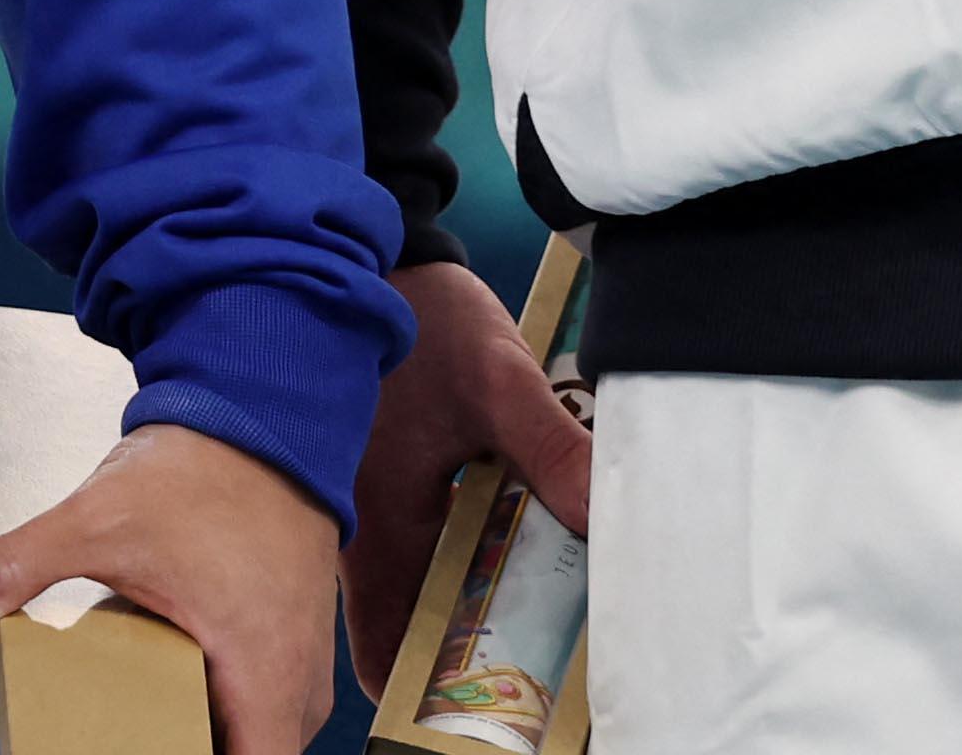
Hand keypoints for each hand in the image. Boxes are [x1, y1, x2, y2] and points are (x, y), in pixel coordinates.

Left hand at [0, 418, 342, 754]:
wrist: (256, 410)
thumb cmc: (200, 470)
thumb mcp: (97, 520)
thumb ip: (17, 571)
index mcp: (264, 670)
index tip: (149, 746)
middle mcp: (298, 676)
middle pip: (251, 752)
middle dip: (190, 747)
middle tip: (129, 729)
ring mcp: (304, 656)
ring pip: (261, 729)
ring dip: (211, 730)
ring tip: (145, 715)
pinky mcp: (296, 633)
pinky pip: (269, 697)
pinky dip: (227, 701)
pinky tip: (174, 679)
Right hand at [343, 260, 592, 689]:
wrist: (380, 253)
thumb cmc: (423, 321)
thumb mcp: (498, 382)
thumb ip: (553, 450)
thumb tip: (606, 518)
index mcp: (373, 521)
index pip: (380, 646)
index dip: (421, 690)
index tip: (481, 711)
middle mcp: (355, 526)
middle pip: (401, 628)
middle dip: (457, 657)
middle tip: (530, 670)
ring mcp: (363, 504)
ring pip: (409, 590)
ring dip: (459, 609)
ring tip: (533, 621)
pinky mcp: (380, 480)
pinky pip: (414, 550)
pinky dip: (455, 565)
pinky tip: (508, 554)